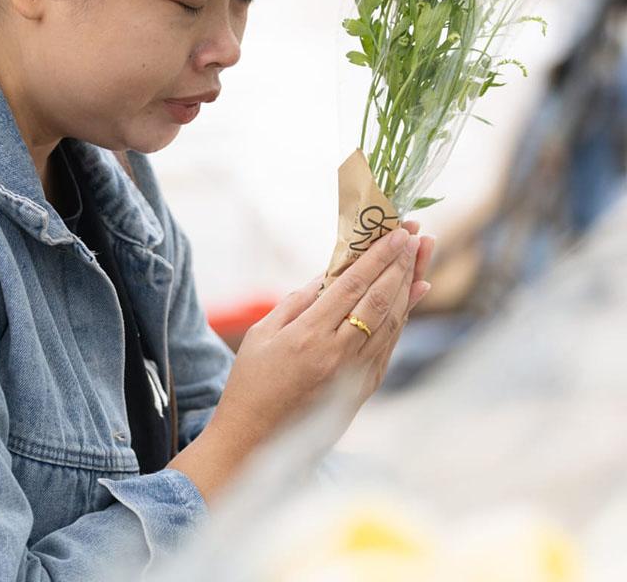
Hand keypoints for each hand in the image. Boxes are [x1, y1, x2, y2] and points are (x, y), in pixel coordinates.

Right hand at [171, 226, 434, 499]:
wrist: (257, 441)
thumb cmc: (251, 384)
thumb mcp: (262, 335)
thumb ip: (296, 303)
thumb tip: (328, 275)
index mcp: (308, 336)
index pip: (351, 286)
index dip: (377, 257)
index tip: (396, 232)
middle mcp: (338, 354)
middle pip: (380, 299)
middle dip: (401, 263)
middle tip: (417, 233)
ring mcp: (355, 373)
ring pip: (392, 321)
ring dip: (410, 284)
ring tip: (422, 255)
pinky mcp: (364, 387)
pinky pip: (389, 343)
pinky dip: (404, 315)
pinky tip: (414, 293)